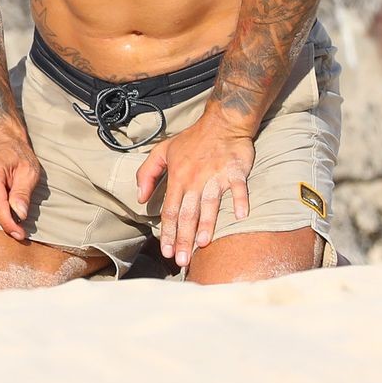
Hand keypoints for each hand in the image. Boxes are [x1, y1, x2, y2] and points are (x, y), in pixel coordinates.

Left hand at [135, 113, 255, 267]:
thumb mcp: (162, 152)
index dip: (167, 232)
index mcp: (178, 178)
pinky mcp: (236, 172)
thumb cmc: (192, 140)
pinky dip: (240, 201)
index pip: (170, 210)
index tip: (166, 251)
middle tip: (181, 260)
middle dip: (183, 238)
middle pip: (187, 214)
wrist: (222, 123)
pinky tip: (239, 216)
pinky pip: (239, 189)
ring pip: (209, 205)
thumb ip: (147, 174)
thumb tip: (141, 198)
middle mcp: (195, 180)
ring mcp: (216, 176)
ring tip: (200, 245)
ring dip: (206, 225)